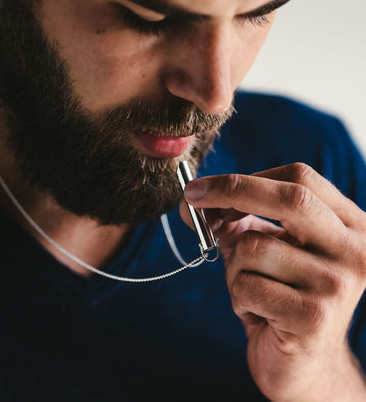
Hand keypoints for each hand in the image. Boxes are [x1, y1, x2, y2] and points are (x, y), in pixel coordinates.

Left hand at [181, 163, 365, 400]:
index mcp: (348, 225)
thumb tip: (192, 200)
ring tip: (252, 289)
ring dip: (235, 267)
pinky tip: (257, 312)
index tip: (202, 186)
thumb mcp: (259, 249)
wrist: (301, 364)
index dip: (245, 177)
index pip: (299, 178)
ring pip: (254, 247)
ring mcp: (339, 284)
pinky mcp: (315, 317)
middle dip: (230, 191)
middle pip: (291, 197)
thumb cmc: (277, 297)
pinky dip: (238, 296)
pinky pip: (247, 285)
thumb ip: (233, 220)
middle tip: (191, 197)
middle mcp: (356, 250)